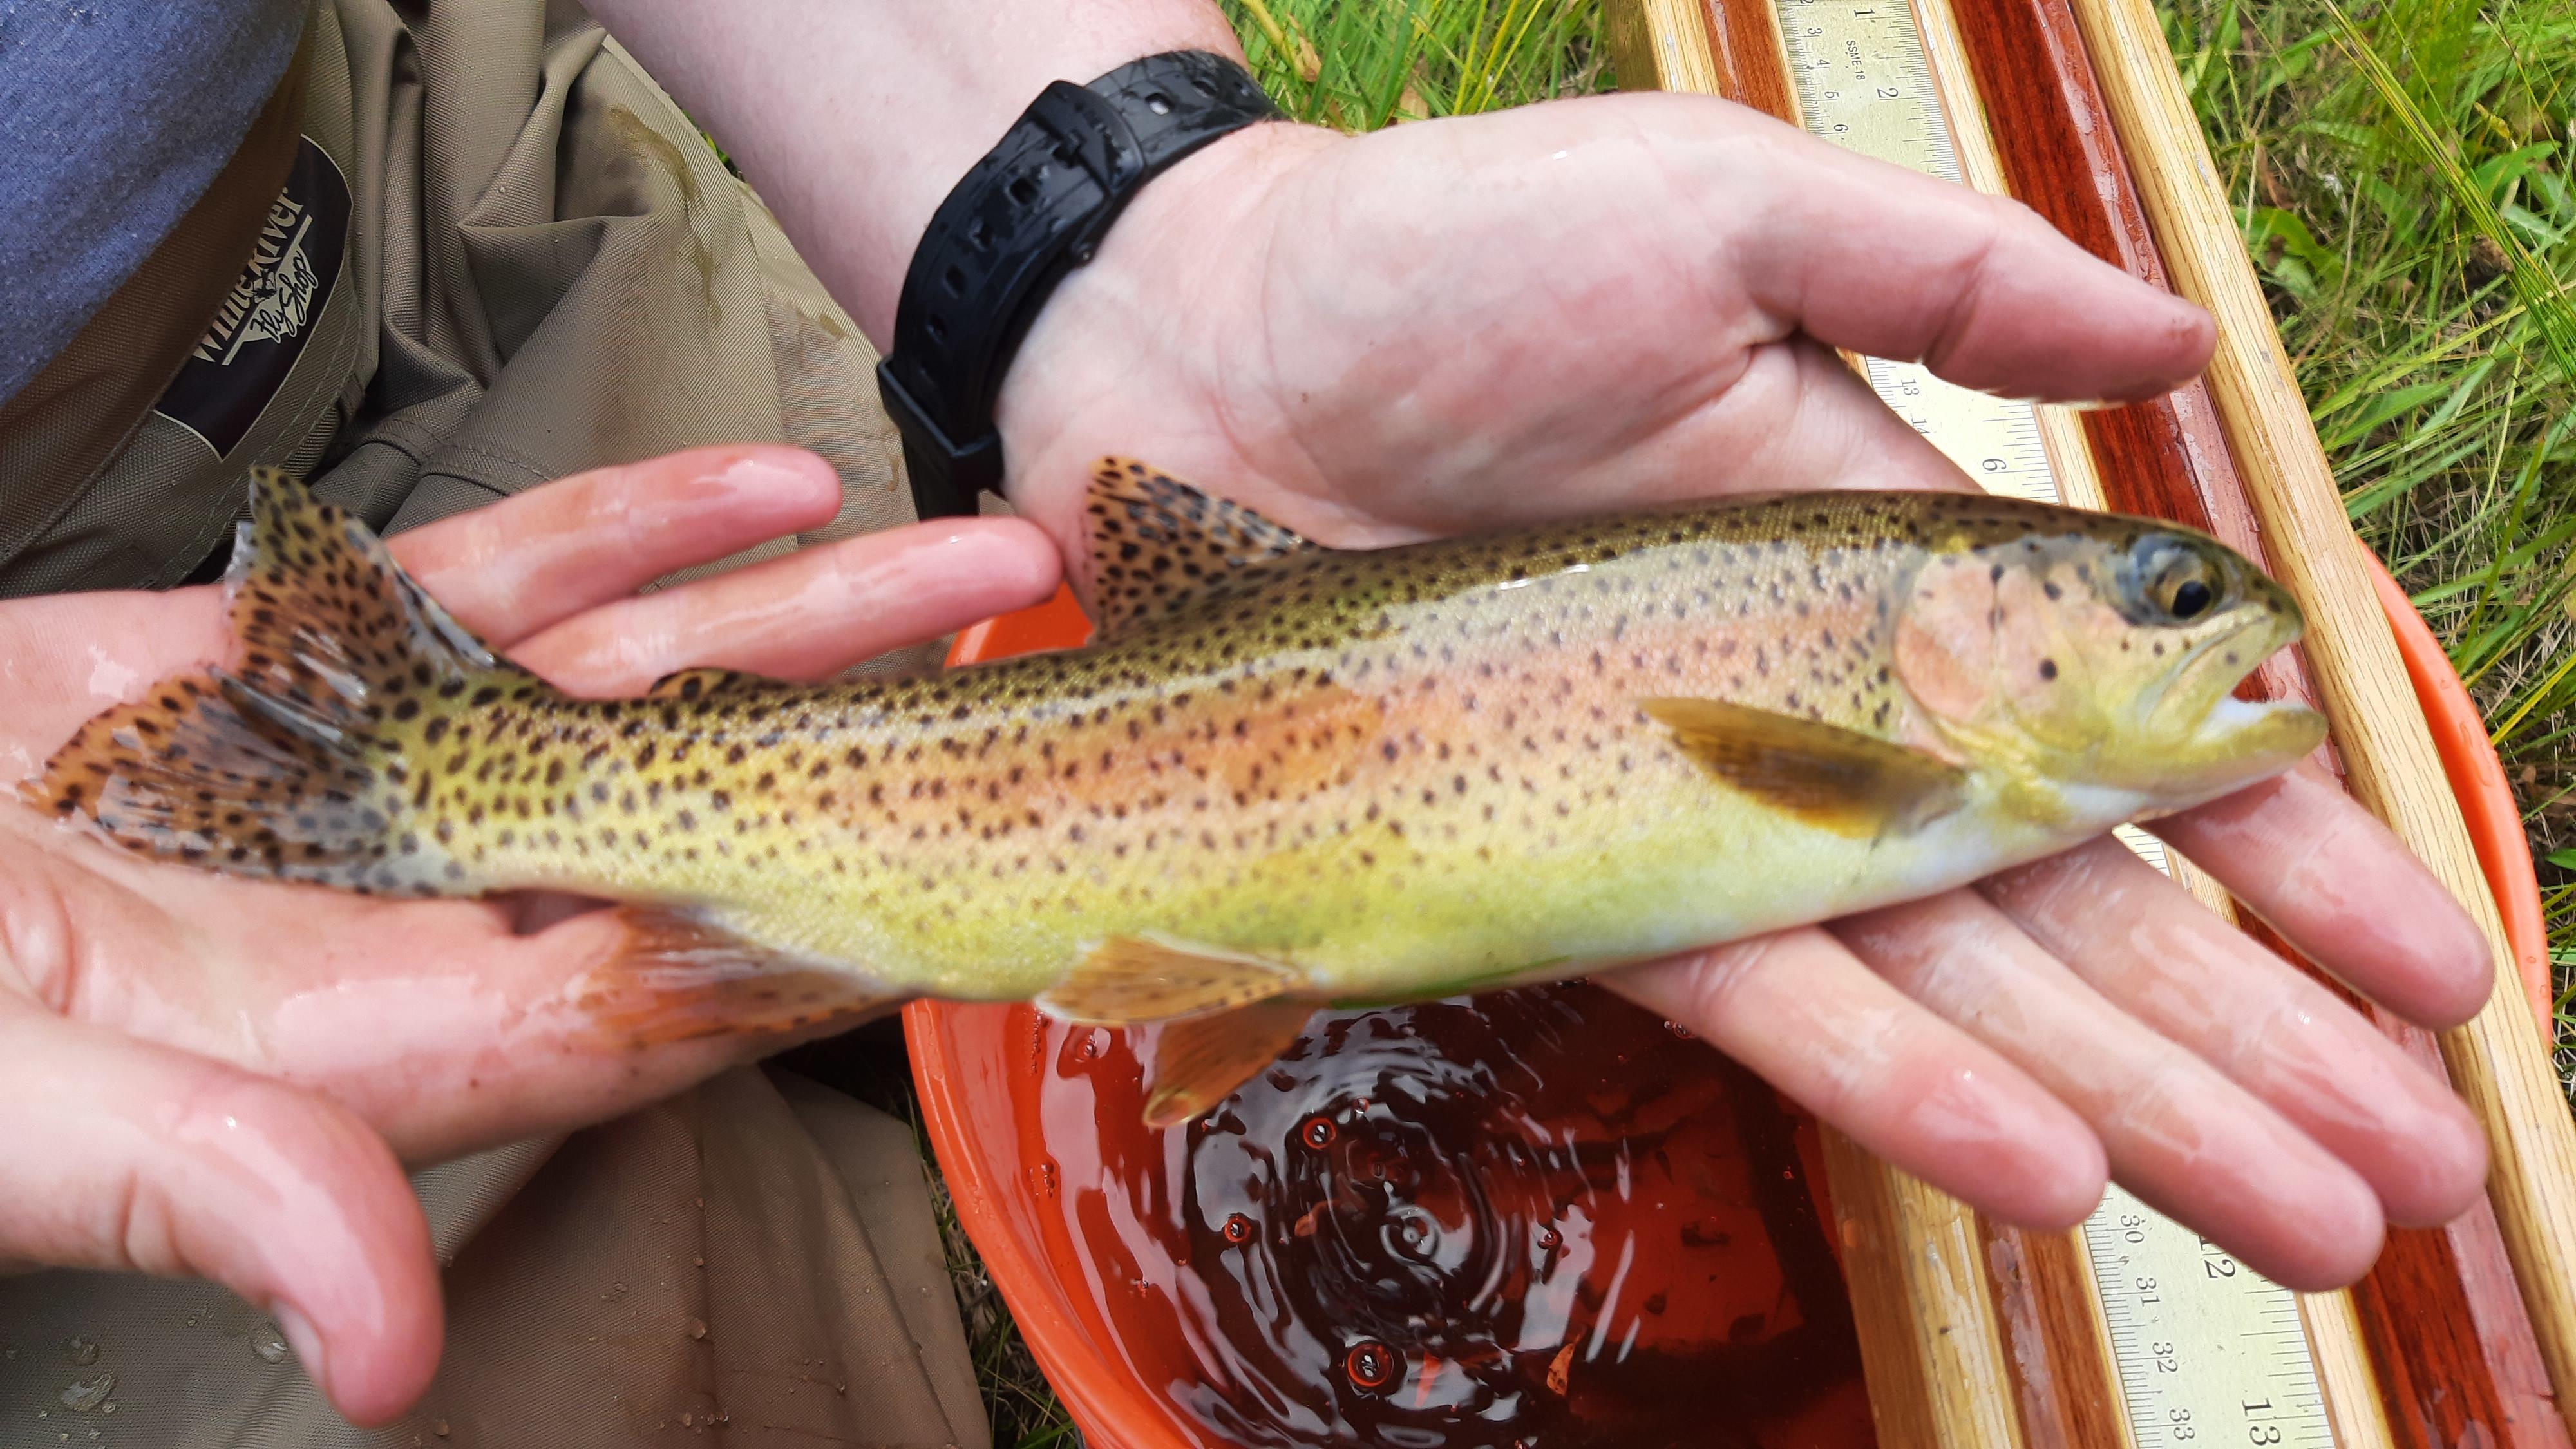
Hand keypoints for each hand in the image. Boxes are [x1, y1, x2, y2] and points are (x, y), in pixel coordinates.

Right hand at [0, 447, 1058, 1422]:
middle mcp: (410, 913)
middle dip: (877, 751)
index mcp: (373, 1046)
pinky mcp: (290, 658)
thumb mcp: (14, 1112)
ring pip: (635, 684)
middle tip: (1048, 679)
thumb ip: (214, 1193)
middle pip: (700, 829)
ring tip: (969, 556)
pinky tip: (764, 484)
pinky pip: (491, 584)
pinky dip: (622, 529)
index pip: (657, 1005)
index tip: (995, 894)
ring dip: (802, 619)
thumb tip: (388, 1344)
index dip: (825, 953)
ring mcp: (371, 778)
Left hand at [993, 99, 2494, 1288]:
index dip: (2275, 830)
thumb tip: (2179, 338)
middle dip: (2249, 1024)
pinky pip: (1757, 990)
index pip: (2120, 714)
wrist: (1205, 335)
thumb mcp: (1723, 210)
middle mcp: (1808, 699)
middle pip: (2064, 889)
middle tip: (2403, 1167)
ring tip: (2295, 1215)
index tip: (2419, 944)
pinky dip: (1900, 1080)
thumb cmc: (1451, 248)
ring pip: (1947, 978)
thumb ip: (1944, 281)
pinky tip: (2045, 1170)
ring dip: (2131, 1098)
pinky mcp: (1561, 864)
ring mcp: (1693, 797)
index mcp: (1878, 549)